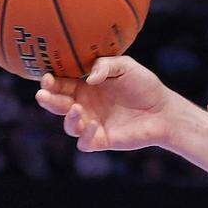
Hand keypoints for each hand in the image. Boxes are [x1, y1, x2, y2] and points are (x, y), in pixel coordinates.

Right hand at [34, 57, 177, 151]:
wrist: (164, 109)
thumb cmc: (144, 85)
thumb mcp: (126, 66)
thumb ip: (106, 66)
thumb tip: (89, 79)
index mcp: (86, 86)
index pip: (61, 85)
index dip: (51, 82)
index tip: (47, 77)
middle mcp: (85, 105)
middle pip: (58, 105)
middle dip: (48, 100)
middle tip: (42, 94)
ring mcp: (91, 123)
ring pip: (69, 125)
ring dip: (69, 118)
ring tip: (76, 108)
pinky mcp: (101, 140)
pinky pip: (84, 142)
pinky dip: (86, 135)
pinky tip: (95, 124)